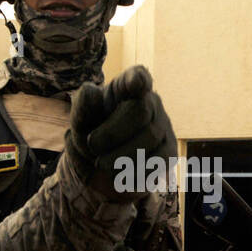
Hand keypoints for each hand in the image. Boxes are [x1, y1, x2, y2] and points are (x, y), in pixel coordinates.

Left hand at [66, 65, 176, 201]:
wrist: (103, 163)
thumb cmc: (93, 132)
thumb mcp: (81, 120)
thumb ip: (83, 106)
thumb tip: (90, 90)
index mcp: (127, 87)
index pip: (137, 76)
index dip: (137, 80)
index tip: (136, 83)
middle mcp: (151, 101)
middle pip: (140, 112)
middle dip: (113, 132)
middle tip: (92, 145)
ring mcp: (164, 126)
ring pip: (151, 137)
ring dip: (121, 155)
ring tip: (102, 163)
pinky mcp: (170, 150)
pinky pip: (160, 159)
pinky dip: (137, 169)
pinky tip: (121, 173)